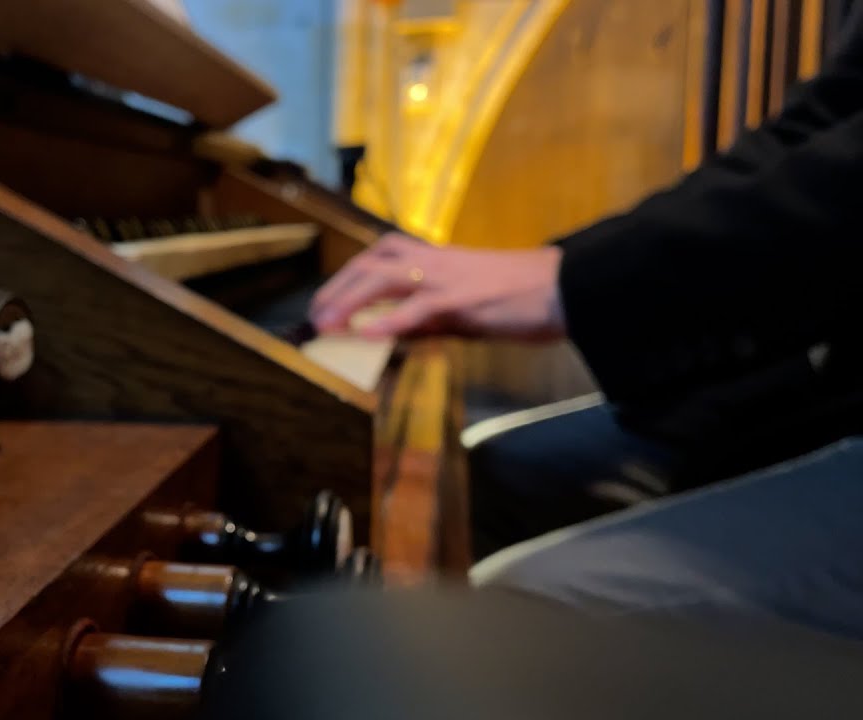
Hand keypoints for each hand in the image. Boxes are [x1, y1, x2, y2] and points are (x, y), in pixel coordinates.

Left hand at [309, 233, 566, 340]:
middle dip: (337, 287)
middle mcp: (435, 261)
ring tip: (327, 323)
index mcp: (436, 259)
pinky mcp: (464, 298)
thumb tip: (394, 333)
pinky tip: (368, 334)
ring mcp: (448, 277)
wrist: (567, 288)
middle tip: (314, 316)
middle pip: (372, 263)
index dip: (347, 277)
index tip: (325, 302)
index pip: (379, 257)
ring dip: (350, 299)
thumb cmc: (522, 298)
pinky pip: (419, 307)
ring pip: (385, 277)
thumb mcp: (465, 307)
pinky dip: (391, 320)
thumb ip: (429, 318)